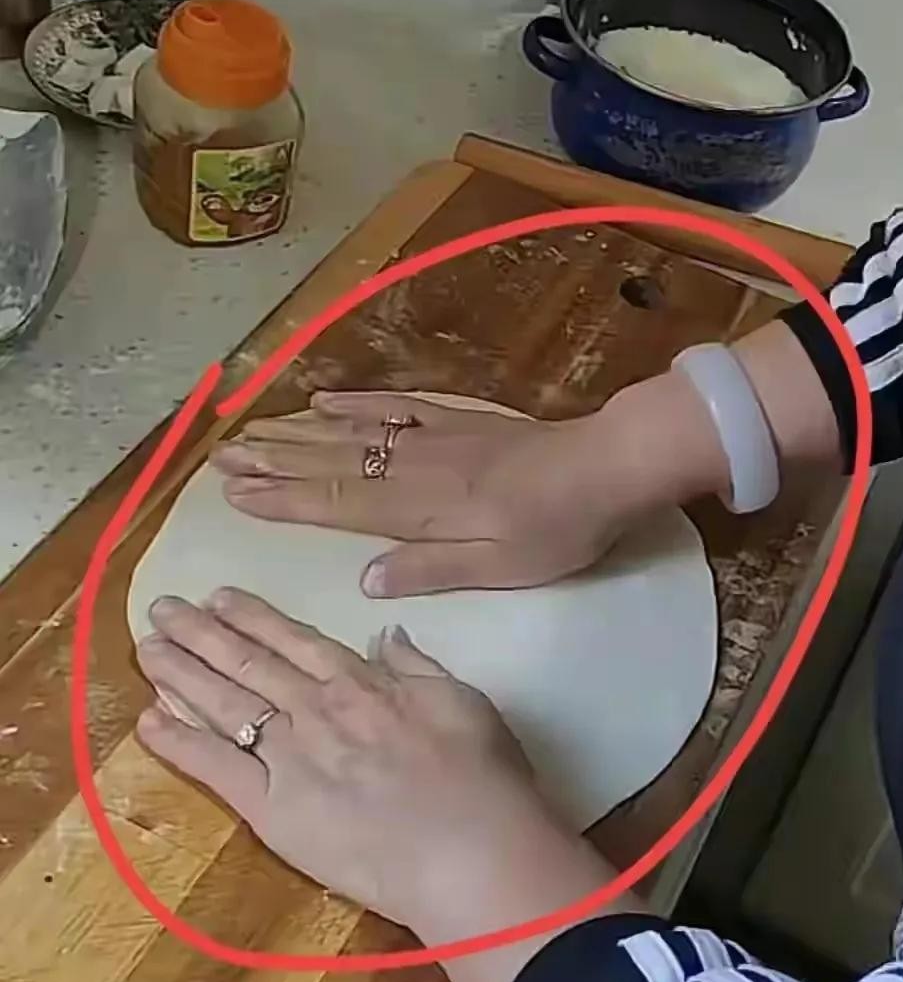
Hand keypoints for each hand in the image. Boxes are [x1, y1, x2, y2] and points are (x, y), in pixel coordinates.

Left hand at [136, 588, 630, 981]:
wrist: (469, 848)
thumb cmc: (481, 778)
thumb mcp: (462, 700)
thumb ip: (417, 666)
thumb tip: (388, 635)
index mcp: (362, 683)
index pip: (294, 639)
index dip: (253, 616)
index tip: (219, 595)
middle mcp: (316, 709)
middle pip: (246, 662)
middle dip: (200, 632)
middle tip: (163, 608)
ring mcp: (289, 757)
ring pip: (222, 703)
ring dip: (180, 672)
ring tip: (147, 648)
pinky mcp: (272, 809)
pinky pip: (215, 769)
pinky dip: (178, 743)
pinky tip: (148, 722)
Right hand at [211, 374, 730, 597]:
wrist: (605, 468)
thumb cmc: (555, 531)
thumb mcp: (496, 568)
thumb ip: (429, 571)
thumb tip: (363, 580)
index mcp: (419, 511)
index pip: (334, 504)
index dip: (281, 500)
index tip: (234, 494)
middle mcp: (414, 468)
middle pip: (330, 463)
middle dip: (272, 462)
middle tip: (219, 458)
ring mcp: (433, 437)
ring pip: (352, 432)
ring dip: (298, 431)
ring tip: (251, 429)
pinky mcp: (456, 420)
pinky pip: (394, 406)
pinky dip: (356, 402)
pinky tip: (324, 400)